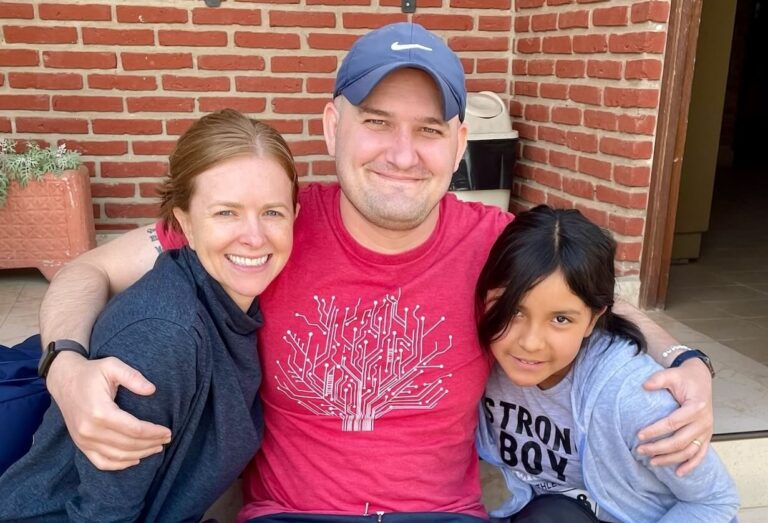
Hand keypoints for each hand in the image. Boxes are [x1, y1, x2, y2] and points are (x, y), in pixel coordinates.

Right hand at [46, 351, 171, 470]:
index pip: (134, 429)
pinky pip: (101, 462)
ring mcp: (83, 440)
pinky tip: (135, 460)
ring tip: (156, 448)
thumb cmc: (91, 372)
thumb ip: (133, 377)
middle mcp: (90, 430)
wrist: (64, 380)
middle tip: (167, 439)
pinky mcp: (80, 445)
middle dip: (151, 444)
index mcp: (100, 412)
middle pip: (128, 445)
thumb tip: (152, 390)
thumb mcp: (112, 366)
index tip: (168, 431)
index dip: (154, 432)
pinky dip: (119, 465)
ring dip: (140, 455)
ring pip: (117, 456)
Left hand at [636, 358, 712, 475]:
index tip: (639, 435)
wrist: (700, 379)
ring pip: (689, 451)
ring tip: (652, 462)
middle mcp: (704, 421)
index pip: (673, 423)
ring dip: (671, 459)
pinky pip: (700, 454)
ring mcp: (707, 431)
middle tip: (640, 450)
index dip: (655, 430)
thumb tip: (644, 386)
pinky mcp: (706, 436)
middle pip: (680, 441)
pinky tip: (679, 473)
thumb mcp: (672, 374)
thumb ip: (658, 379)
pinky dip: (691, 465)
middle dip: (659, 448)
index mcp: (696, 407)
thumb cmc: (685, 378)